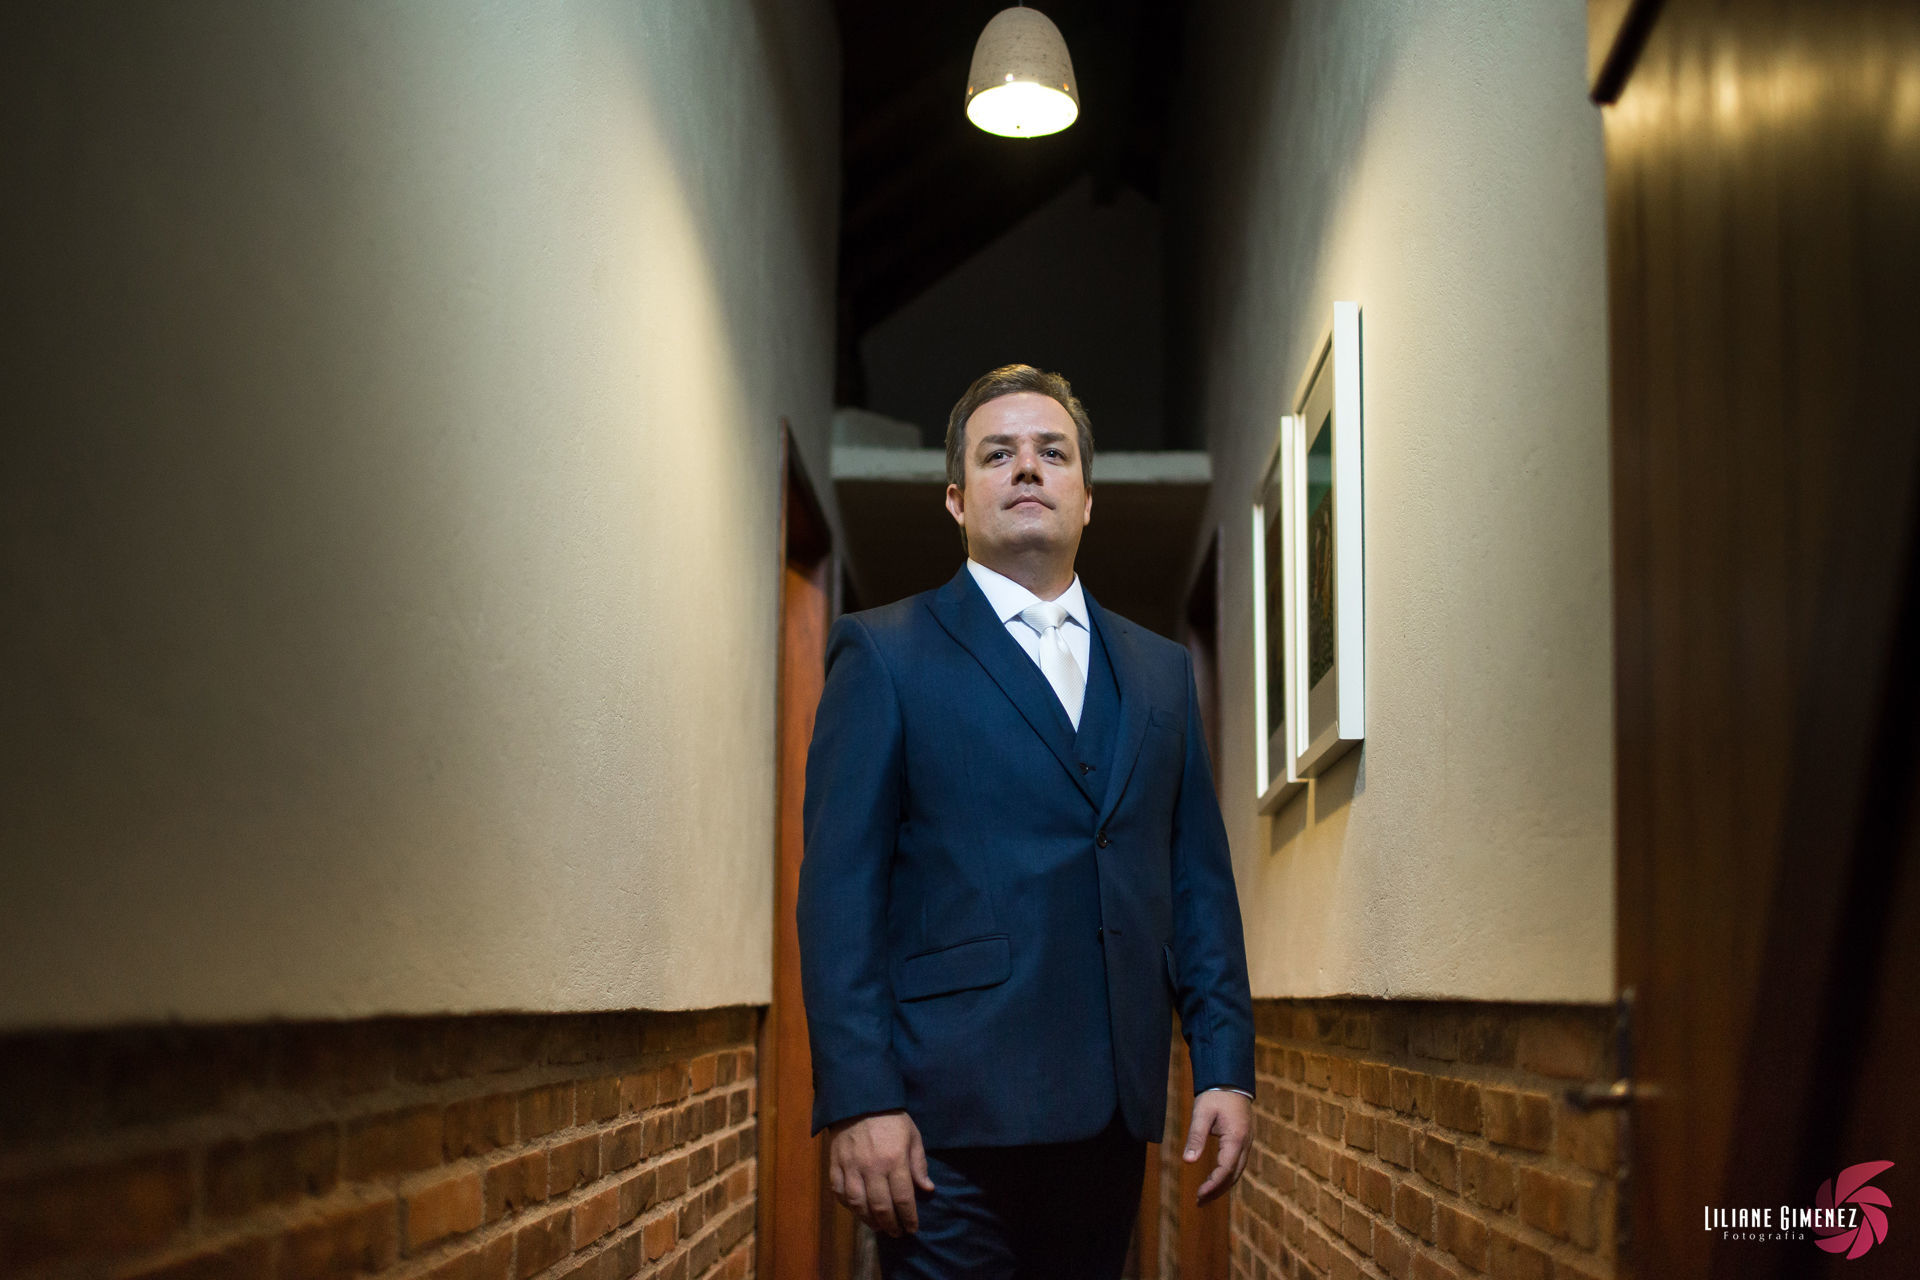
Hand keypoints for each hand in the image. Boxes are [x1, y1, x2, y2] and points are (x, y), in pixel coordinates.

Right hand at [827, 1109, 936, 1235]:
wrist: (859, 1099)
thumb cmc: (891, 1118)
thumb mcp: (912, 1136)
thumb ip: (919, 1164)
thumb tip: (927, 1190)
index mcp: (895, 1160)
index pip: (903, 1198)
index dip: (909, 1218)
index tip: (912, 1228)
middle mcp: (872, 1167)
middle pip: (880, 1206)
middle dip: (890, 1225)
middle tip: (896, 1233)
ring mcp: (851, 1167)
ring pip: (858, 1204)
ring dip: (869, 1220)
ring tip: (878, 1226)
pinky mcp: (835, 1164)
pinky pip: (839, 1192)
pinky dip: (847, 1205)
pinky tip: (857, 1210)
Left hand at [1183, 1089, 1251, 1203]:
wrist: (1231, 1080)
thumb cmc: (1215, 1095)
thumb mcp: (1202, 1114)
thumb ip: (1195, 1137)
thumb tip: (1187, 1161)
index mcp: (1236, 1138)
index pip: (1226, 1169)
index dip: (1213, 1185)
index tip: (1199, 1195)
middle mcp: (1245, 1144)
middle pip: (1233, 1175)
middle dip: (1217, 1190)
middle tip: (1199, 1202)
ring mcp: (1247, 1142)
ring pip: (1237, 1171)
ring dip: (1222, 1185)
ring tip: (1205, 1195)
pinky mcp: (1244, 1140)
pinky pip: (1237, 1163)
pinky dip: (1227, 1175)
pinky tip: (1215, 1179)